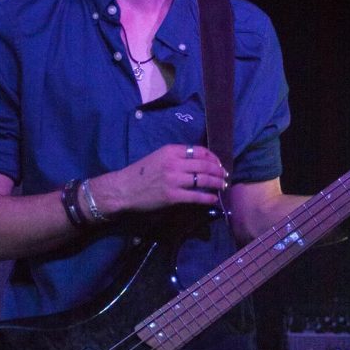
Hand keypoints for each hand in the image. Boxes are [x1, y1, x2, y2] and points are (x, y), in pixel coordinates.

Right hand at [92, 144, 227, 214]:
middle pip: (204, 165)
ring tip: (223, 186)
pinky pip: (196, 196)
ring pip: (203, 180)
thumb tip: (197, 161)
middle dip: (218, 171)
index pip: (199, 151)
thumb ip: (176, 156)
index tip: (218, 163)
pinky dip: (207, 197)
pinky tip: (213, 199)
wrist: (124, 188)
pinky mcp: (172, 196)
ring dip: (217, 183)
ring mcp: (174, 180)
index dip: (212, 157)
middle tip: (225, 176)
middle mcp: (174, 163)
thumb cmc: (140, 172)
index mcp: (171, 151)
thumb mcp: (158, 156)